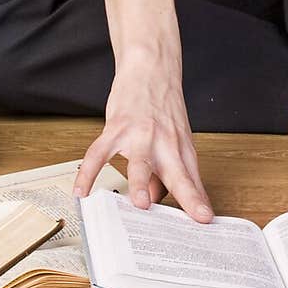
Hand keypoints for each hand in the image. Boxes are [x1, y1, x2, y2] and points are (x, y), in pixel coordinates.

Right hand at [72, 63, 212, 221]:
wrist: (150, 68)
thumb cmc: (163, 106)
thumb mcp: (174, 139)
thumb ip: (167, 172)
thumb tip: (158, 201)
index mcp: (180, 147)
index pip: (192, 178)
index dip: (199, 200)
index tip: (206, 219)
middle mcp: (164, 142)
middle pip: (177, 172)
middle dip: (186, 194)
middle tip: (194, 216)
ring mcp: (140, 134)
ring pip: (140, 161)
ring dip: (141, 182)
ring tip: (139, 204)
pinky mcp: (117, 126)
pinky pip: (99, 152)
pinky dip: (88, 172)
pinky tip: (81, 191)